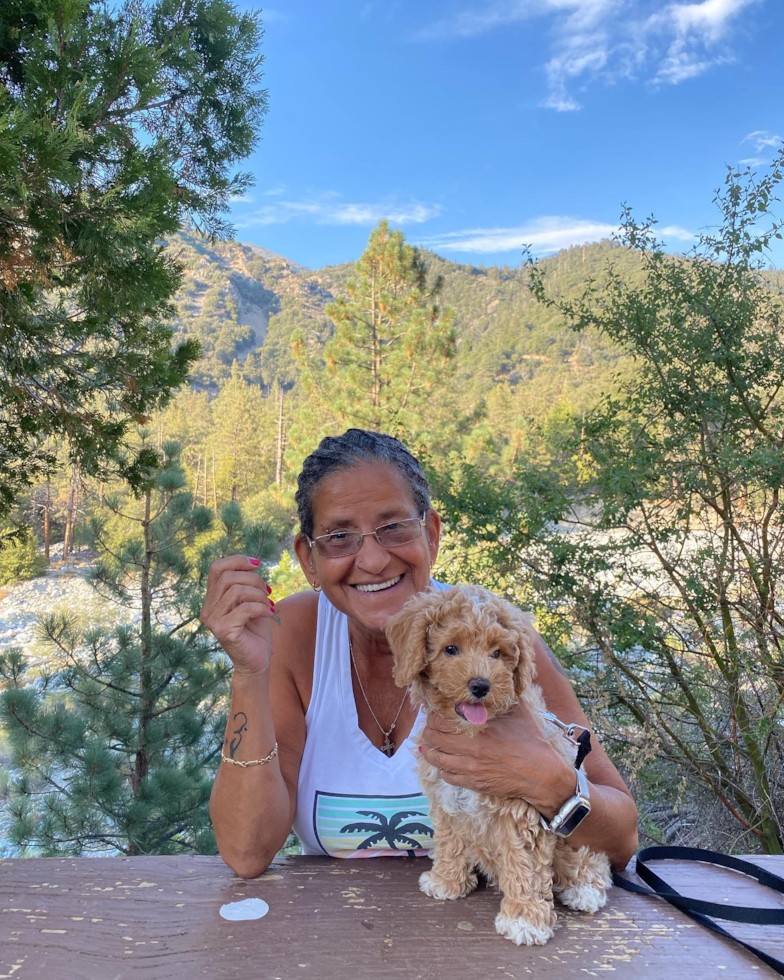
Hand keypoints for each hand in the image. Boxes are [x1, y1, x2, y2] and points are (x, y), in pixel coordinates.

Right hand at [199, 555, 274, 676]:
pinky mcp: (224, 631)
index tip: (257, 564)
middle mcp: (208, 609)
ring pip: (236, 591)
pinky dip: (261, 607)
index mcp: (212, 599)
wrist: (257, 661)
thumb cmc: (255, 630)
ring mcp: (213, 621)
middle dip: (254, 579)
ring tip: (268, 604)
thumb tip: (252, 563)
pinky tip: (269, 613)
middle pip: (228, 577)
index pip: (216, 568)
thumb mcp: (250, 600)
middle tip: (268, 591)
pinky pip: (245, 608)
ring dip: (259, 595)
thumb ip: (245, 583)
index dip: (237, 560)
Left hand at [420, 699, 574, 815]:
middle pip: (434, 738)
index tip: (434, 712)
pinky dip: (441, 767)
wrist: (541, 774)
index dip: (433, 716)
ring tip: (428, 744)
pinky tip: (443, 762)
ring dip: (429, 750)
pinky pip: (447, 776)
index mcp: (477, 728)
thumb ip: (500, 697)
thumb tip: (490, 685)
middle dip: (428, 731)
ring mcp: (469, 768)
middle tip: (429, 727)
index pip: (440, 720)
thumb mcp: (517, 710)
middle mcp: (469, 749)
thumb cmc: (530, 740)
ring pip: (436, 759)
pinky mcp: (473, 783)